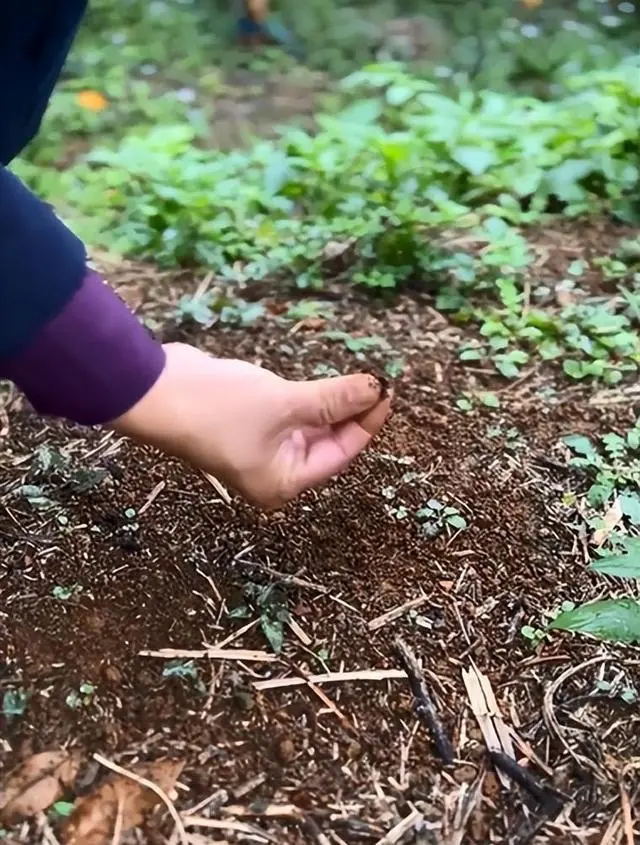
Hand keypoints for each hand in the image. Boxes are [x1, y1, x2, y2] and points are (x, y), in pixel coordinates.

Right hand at [112, 342, 390, 508]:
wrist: (155, 389)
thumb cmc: (218, 408)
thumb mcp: (285, 403)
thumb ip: (333, 399)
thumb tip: (376, 389)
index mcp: (283, 482)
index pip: (340, 454)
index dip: (366, 422)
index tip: (387, 392)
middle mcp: (274, 471)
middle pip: (327, 442)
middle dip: (351, 411)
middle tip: (377, 381)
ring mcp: (260, 447)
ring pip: (310, 425)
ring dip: (331, 403)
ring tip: (360, 378)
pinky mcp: (249, 423)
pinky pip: (291, 412)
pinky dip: (308, 398)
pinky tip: (326, 380)